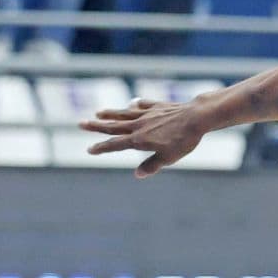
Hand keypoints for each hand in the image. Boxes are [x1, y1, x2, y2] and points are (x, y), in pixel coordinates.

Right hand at [79, 96, 211, 176]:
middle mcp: (139, 125)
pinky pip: (144, 105)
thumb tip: (137, 175)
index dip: (101, 148)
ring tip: (98, 112)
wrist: (196, 117)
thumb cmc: (184, 140)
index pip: (115, 144)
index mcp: (139, 139)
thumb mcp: (168, 158)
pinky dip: (137, 104)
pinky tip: (133, 103)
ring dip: (110, 113)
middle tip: (81, 123)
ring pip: (124, 113)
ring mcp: (148, 114)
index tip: (90, 149)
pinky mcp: (158, 107)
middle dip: (96, 126)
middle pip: (113, 126)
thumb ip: (152, 165)